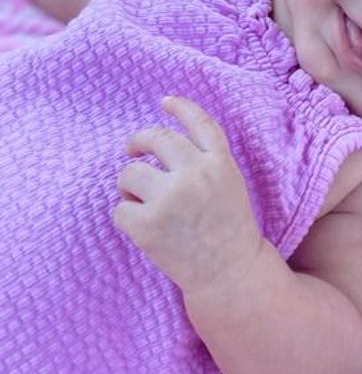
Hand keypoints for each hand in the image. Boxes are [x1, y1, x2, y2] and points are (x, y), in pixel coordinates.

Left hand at [114, 96, 262, 293]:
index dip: (181, 107)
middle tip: (133, 150)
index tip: (166, 101)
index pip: (199, 123)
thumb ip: (206, 162)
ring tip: (144, 205)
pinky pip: (119, 210)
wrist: (229, 272)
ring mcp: (172, 197)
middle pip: (157, 138)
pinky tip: (144, 230)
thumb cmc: (228, 229)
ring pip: (130, 173)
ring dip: (130, 188)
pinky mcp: (149, 223)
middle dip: (139, 141)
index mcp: (220, 163)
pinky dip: (126, 219)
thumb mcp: (230, 185)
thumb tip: (163, 140)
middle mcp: (196, 173)